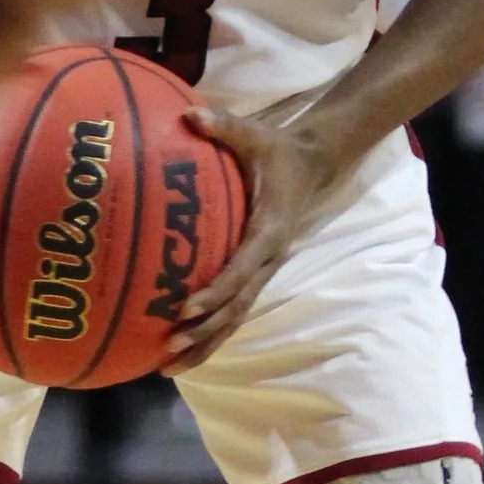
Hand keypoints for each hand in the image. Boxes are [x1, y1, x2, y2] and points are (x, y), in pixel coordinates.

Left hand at [162, 97, 359, 369]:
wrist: (315, 166)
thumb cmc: (279, 151)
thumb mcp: (256, 135)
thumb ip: (224, 126)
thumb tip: (189, 114)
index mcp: (268, 231)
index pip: (240, 269)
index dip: (215, 291)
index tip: (186, 307)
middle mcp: (267, 259)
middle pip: (236, 308)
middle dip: (204, 332)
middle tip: (168, 351)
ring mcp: (264, 271)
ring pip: (236, 317)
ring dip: (206, 343)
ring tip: (169, 368)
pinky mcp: (257, 274)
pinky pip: (235, 310)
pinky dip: (212, 332)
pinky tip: (184, 350)